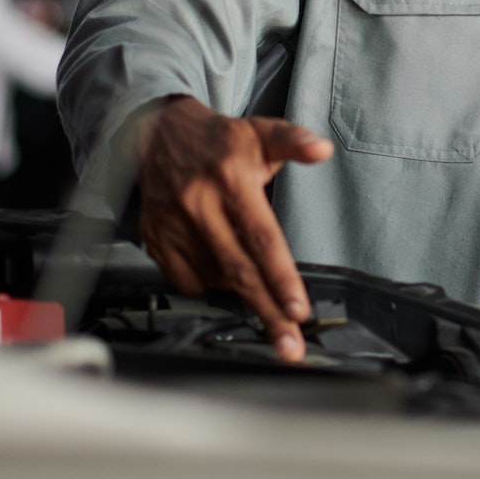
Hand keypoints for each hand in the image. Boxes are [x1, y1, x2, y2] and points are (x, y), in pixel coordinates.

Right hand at [133, 96, 334, 361]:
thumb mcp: (260, 133)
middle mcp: (200, 205)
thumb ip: (294, 141)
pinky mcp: (156, 241)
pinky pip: (187, 281)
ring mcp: (174, 226)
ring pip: (214, 279)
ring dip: (242, 297)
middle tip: (289, 346)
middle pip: (240, 271)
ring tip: (265, 302)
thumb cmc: (219, 140)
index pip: (262, 238)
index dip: (281, 277)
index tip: (299, 310)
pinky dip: (210, 285)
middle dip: (268, 313)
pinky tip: (223, 272)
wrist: (157, 134)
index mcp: (231, 179)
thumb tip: (323, 149)